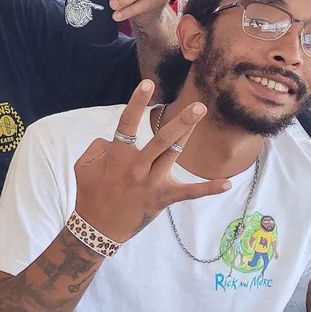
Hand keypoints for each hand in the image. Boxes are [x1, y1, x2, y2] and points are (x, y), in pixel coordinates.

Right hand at [72, 80, 231, 243]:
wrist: (96, 227)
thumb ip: (98, 146)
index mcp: (117, 156)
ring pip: (172, 155)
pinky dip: (207, 189)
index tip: (147, 84)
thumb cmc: (89, 193)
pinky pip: (188, 193)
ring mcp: (151, 183)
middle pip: (161, 139)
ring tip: (201, 116)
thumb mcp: (83, 166)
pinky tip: (227, 184)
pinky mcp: (162, 198)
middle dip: (180, 121)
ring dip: (187, 135)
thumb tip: (112, 138)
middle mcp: (136, 166)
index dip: (137, 103)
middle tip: (198, 106)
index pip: (127, 124)